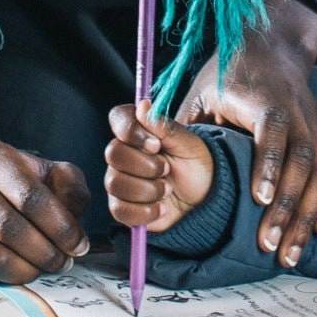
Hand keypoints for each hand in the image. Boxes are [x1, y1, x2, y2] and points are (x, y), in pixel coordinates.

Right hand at [0, 94, 92, 284]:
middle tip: (65, 261)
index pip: (28, 196)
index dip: (59, 226)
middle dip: (45, 251)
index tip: (79, 245)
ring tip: (47, 268)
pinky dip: (11, 278)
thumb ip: (72, 189)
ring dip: (28, 269)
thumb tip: (74, 221)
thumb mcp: (53, 174)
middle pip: (7, 226)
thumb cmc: (24, 183)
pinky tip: (27, 270)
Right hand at [105, 104, 215, 233]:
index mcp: (139, 131)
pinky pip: (119, 209)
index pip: (118, 119)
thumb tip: (143, 105)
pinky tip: (161, 208)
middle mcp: (124, 153)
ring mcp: (120, 180)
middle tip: (168, 170)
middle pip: (113, 153)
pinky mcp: (122, 206)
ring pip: (115, 183)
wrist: (204, 200)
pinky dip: (144, 211)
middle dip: (146, 165)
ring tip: (167, 190)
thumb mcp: (188, 144)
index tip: (156, 144)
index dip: (131, 131)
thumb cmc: (195, 166)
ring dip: (148, 189)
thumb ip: (164, 126)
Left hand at [175, 0, 316, 267]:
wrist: (270, 45)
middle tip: (268, 245)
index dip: (269, 165)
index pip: (272, 132)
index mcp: (263, 100)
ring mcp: (314, 125)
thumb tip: (155, 152)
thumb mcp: (200, 91)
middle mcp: (296, 113)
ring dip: (308, 215)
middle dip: (288, 207)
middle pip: (302, 161)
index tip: (259, 199)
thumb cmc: (227, 74)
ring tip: (289, 252)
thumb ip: (184, 125)